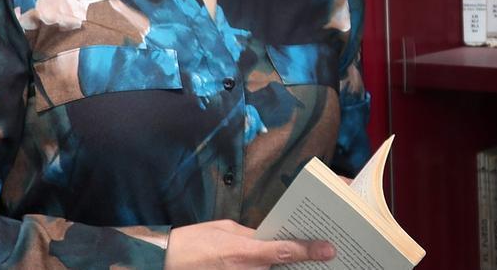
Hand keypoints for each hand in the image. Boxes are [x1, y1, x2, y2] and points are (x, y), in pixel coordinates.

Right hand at [164, 219, 335, 268]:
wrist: (167, 262)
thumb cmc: (194, 242)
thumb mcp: (226, 229)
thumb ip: (252, 234)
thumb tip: (271, 236)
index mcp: (244, 252)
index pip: (285, 251)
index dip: (309, 250)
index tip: (329, 249)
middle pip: (284, 269)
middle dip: (302, 261)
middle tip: (322, 253)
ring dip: (286, 269)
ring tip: (306, 259)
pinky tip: (280, 265)